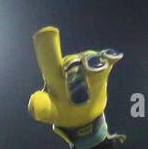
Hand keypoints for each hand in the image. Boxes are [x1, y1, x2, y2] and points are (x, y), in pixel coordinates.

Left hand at [27, 27, 121, 148]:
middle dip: (77, 75)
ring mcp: (86, 65)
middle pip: (73, 62)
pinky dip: (109, 57)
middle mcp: (69, 65)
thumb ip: (42, 107)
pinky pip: (106, 60)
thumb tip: (33, 102)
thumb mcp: (50, 112)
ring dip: (92, 69)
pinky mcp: (102, 68)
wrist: (81, 116)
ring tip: (96, 78)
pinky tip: (114, 57)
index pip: (48, 58)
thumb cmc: (61, 111)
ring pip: (90, 61)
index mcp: (53, 74)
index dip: (47, 45)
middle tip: (77, 96)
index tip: (48, 32)